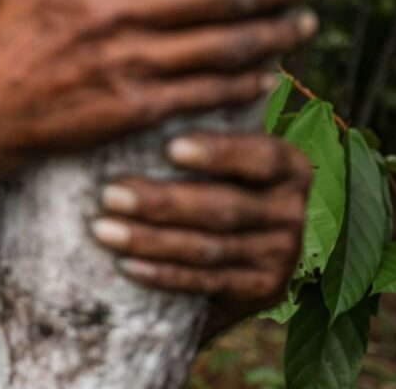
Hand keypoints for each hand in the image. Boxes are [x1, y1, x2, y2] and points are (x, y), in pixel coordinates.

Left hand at [92, 133, 311, 337]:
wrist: (236, 261)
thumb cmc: (211, 187)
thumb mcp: (218, 161)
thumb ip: (200, 135)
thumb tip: (145, 104)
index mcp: (290, 167)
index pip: (260, 158)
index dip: (218, 153)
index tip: (171, 148)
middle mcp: (292, 211)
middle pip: (224, 208)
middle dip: (162, 202)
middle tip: (110, 195)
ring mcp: (281, 255)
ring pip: (209, 249)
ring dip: (150, 241)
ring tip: (103, 230)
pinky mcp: (263, 291)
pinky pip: (206, 282)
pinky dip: (163, 275)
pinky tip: (126, 265)